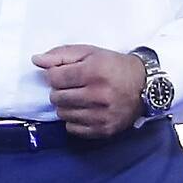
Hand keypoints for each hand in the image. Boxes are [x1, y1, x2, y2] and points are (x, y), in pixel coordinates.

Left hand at [34, 44, 154, 138]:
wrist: (146, 86)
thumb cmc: (114, 66)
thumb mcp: (90, 53)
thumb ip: (61, 55)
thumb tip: (36, 60)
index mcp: (94, 71)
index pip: (54, 78)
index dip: (54, 75)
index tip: (64, 74)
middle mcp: (98, 94)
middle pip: (56, 97)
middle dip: (59, 91)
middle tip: (72, 87)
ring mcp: (101, 115)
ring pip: (63, 114)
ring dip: (66, 106)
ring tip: (79, 99)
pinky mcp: (104, 129)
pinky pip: (73, 129)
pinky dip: (74, 120)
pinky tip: (85, 111)